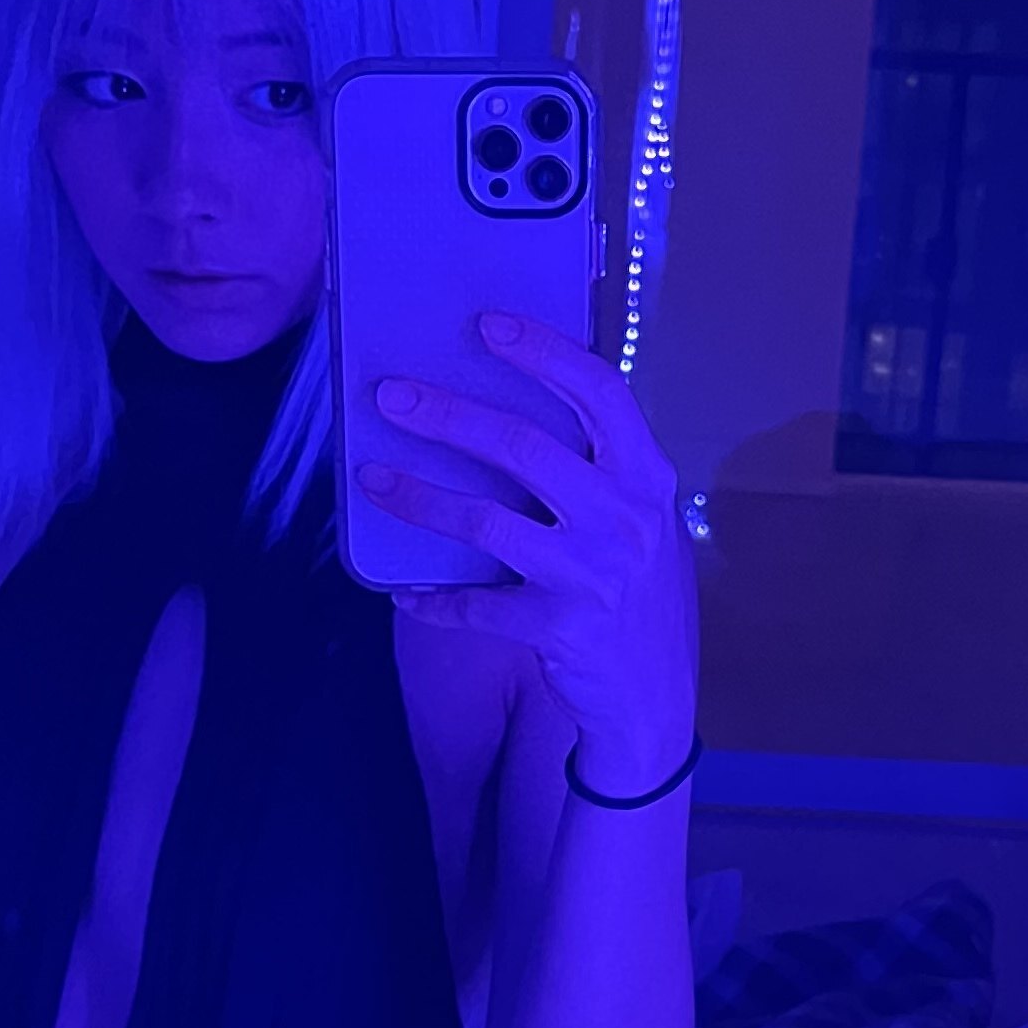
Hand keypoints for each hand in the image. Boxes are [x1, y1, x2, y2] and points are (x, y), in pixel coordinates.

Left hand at [357, 311, 698, 790]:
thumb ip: (599, 474)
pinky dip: (435, 601)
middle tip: (389, 396)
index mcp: (647, 478)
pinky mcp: (560, 628)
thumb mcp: (640, 524)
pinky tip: (405, 592)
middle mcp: (625, 518)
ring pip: (485, 520)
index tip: (487, 324)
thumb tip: (514, 415)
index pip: (600, 393)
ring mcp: (593, 574)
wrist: (655, 703)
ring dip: (419, 497)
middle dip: (447, 415)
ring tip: (371, 479)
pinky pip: (476, 606)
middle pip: (522, 446)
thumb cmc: (638, 598)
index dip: (543, 352)